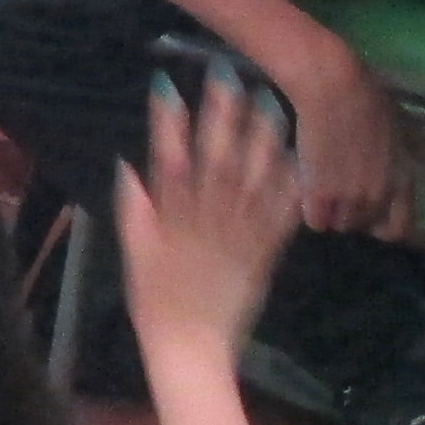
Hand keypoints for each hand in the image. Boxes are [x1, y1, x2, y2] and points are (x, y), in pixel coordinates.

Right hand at [115, 71, 302, 362]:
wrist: (190, 348)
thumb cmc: (157, 302)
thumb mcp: (135, 253)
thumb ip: (133, 209)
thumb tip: (129, 166)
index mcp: (170, 220)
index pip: (167, 163)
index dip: (167, 125)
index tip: (169, 87)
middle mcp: (204, 221)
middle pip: (214, 161)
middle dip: (221, 117)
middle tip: (229, 76)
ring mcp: (236, 236)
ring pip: (250, 181)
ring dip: (260, 140)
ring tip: (269, 103)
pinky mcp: (263, 253)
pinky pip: (279, 216)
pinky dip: (287, 185)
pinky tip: (296, 155)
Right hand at [274, 37, 412, 241]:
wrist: (334, 89)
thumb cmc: (372, 102)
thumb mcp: (406, 126)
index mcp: (401, 183)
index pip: (398, 229)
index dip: (384, 226)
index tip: (373, 214)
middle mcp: (377, 196)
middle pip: (362, 226)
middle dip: (353, 213)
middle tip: (342, 191)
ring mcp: (348, 198)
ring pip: (337, 225)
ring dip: (330, 212)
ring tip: (324, 188)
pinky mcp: (319, 195)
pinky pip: (315, 220)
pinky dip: (311, 209)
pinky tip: (309, 189)